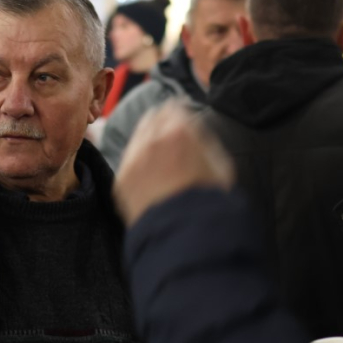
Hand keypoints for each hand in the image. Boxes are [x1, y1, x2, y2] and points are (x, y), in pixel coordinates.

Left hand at [114, 99, 234, 226]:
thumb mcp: (221, 164)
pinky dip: (138, 166)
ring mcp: (132, 161)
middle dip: (160, 123)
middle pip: (151, 119)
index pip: (173, 107)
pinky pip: (129, 165)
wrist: (185, 234)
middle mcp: (151, 141)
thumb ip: (205, 140)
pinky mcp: (122, 181)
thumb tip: (195, 130)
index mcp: (178, 131)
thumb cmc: (209, 201)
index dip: (178, 112)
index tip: (181, 116)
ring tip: (159, 157)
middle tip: (168, 133)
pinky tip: (151, 178)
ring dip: (147, 143)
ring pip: (136, 141)